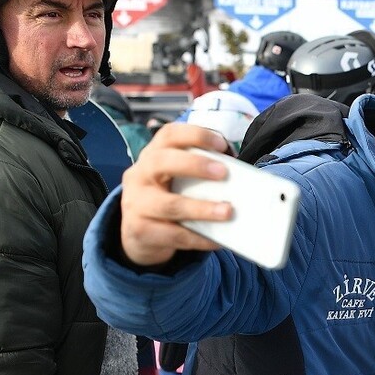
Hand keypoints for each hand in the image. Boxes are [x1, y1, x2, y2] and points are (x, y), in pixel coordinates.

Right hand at [118, 123, 233, 266]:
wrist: (138, 235)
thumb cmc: (168, 198)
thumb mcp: (177, 180)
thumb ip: (199, 173)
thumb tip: (239, 178)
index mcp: (152, 155)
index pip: (169, 135)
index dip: (196, 135)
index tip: (222, 144)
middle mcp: (140, 175)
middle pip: (162, 161)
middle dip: (195, 165)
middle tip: (223, 173)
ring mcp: (136, 204)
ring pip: (169, 204)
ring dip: (202, 208)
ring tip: (227, 211)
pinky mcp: (139, 231)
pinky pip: (173, 235)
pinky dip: (198, 238)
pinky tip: (217, 240)